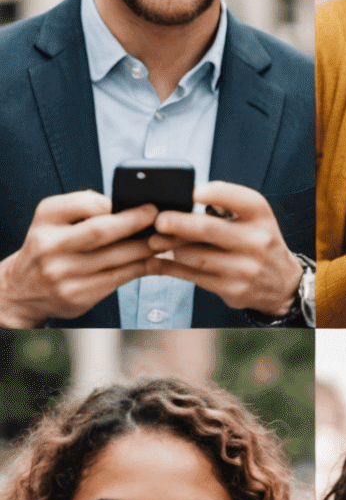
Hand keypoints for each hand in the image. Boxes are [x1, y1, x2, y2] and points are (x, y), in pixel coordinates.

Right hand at [0, 193, 157, 324]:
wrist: (25, 289)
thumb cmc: (49, 247)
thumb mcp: (53, 219)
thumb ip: (83, 207)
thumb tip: (125, 204)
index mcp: (46, 219)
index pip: (85, 205)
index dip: (116, 205)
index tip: (142, 204)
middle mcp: (51, 245)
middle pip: (102, 230)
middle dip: (137, 222)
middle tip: (160, 216)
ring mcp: (64, 273)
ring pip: (118, 257)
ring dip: (147, 247)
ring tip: (166, 239)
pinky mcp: (79, 295)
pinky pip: (120, 277)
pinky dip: (142, 267)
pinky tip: (153, 260)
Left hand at [147, 182, 301, 315]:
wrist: (283, 285)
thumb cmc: (259, 244)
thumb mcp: (256, 219)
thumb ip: (227, 204)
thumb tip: (181, 201)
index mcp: (261, 217)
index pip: (240, 199)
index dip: (214, 193)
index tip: (193, 193)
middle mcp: (258, 242)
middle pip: (208, 230)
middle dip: (178, 223)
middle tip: (159, 221)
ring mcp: (246, 269)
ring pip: (196, 257)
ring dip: (171, 248)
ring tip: (155, 241)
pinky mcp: (234, 290)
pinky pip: (194, 277)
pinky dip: (171, 268)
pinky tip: (158, 261)